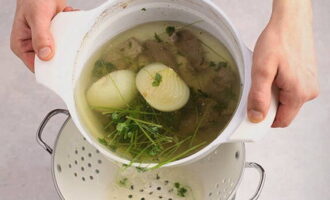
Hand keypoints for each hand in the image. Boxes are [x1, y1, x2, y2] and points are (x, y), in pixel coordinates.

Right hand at [10, 0, 75, 71]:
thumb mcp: (37, 17)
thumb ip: (41, 36)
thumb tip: (46, 56)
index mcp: (22, 46)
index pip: (36, 66)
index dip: (49, 69)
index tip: (64, 69)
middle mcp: (33, 45)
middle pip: (51, 61)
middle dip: (63, 54)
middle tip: (71, 47)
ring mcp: (46, 41)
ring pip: (61, 51)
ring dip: (68, 40)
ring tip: (67, 25)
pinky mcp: (56, 35)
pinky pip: (67, 40)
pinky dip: (72, 30)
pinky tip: (69, 15)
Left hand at [248, 0, 318, 127]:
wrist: (290, 21)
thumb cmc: (278, 41)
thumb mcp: (261, 70)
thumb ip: (259, 97)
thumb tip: (257, 117)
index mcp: (298, 94)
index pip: (281, 121)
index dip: (264, 119)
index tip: (253, 109)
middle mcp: (308, 91)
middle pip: (283, 111)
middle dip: (269, 104)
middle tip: (259, 86)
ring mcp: (309, 83)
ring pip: (286, 100)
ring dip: (274, 93)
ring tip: (268, 75)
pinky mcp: (307, 77)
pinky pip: (290, 90)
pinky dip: (279, 85)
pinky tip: (275, 72)